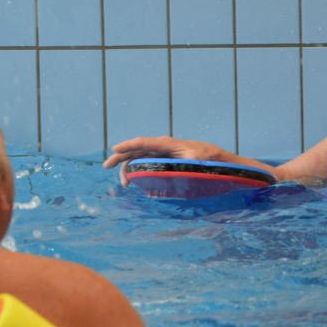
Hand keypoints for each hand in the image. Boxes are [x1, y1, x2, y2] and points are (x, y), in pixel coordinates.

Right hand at [103, 136, 226, 185]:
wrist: (220, 162)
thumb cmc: (210, 160)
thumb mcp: (198, 161)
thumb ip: (184, 161)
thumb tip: (173, 165)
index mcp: (168, 144)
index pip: (143, 142)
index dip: (128, 145)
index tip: (114, 149)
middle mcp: (163, 147)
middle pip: (136, 149)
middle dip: (120, 157)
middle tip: (106, 166)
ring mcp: (163, 154)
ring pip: (140, 158)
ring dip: (129, 168)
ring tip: (125, 184)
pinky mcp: (166, 161)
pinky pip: (147, 164)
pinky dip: (138, 171)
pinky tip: (134, 182)